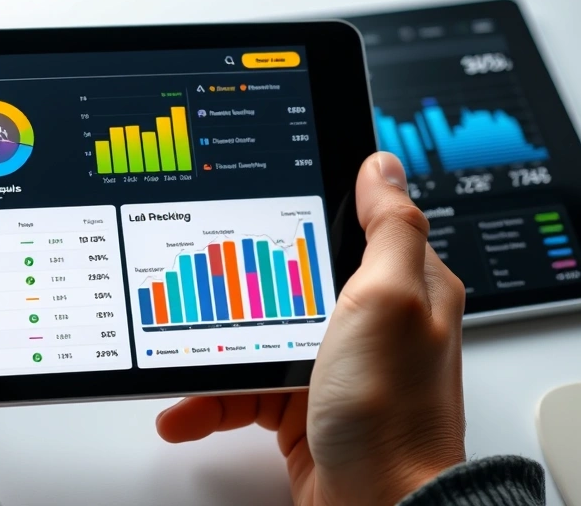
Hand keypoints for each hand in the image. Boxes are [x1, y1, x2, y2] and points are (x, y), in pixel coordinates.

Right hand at [156, 152, 465, 504]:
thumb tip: (381, 167)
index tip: (261, 201)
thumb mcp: (388, 301)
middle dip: (239, 287)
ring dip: (212, 353)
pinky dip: (210, 401)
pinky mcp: (303, 408)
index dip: (311, 209)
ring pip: (258, 336)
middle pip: (291, 279)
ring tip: (178, 358)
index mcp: (402, 287)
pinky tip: (186, 410)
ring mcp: (334, 367)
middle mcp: (370, 324)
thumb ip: (387, 229)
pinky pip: (245, 390)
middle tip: (204, 283)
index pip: (357, 225)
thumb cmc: (390, 412)